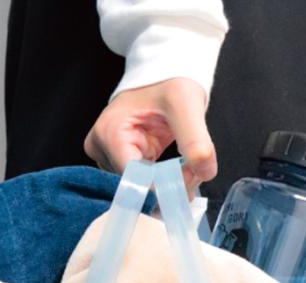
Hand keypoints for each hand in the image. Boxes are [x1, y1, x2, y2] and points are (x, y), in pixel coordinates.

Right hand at [84, 77, 216, 197]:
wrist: (164, 73)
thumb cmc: (169, 80)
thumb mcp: (186, 104)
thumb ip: (195, 139)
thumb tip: (204, 172)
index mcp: (109, 133)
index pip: (134, 178)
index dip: (163, 186)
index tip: (190, 182)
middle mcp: (101, 147)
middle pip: (136, 184)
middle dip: (168, 184)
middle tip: (194, 173)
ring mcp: (107, 155)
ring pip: (140, 186)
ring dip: (167, 182)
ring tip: (186, 165)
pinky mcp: (118, 160)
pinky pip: (142, 181)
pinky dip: (163, 179)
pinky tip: (176, 168)